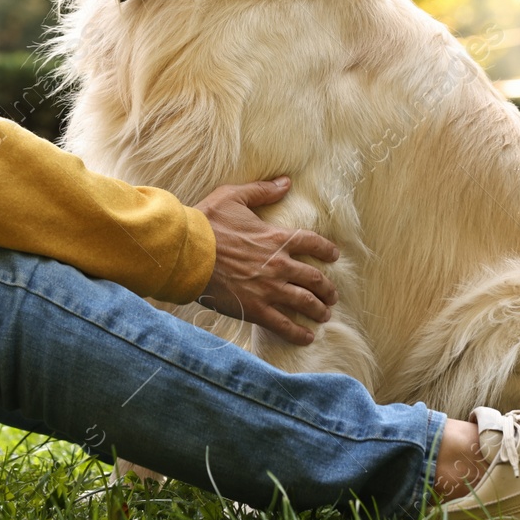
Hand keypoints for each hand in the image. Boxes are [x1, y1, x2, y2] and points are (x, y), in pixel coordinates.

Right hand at [192, 178, 338, 345]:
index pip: (312, 243)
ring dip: (318, 310)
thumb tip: (286, 182)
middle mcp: (278, 265)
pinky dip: (298, 332)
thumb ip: (262, 190)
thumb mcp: (233, 197)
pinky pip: (283, 324)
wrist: (185, 252)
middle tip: (332, 295)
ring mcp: (268, 289)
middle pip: (314, 278)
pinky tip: (307, 337)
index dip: (327, 250)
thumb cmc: (206, 223)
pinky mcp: (254, 308)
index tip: (334, 256)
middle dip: (327, 288)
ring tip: (324, 315)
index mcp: (275, 238)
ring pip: (305, 302)